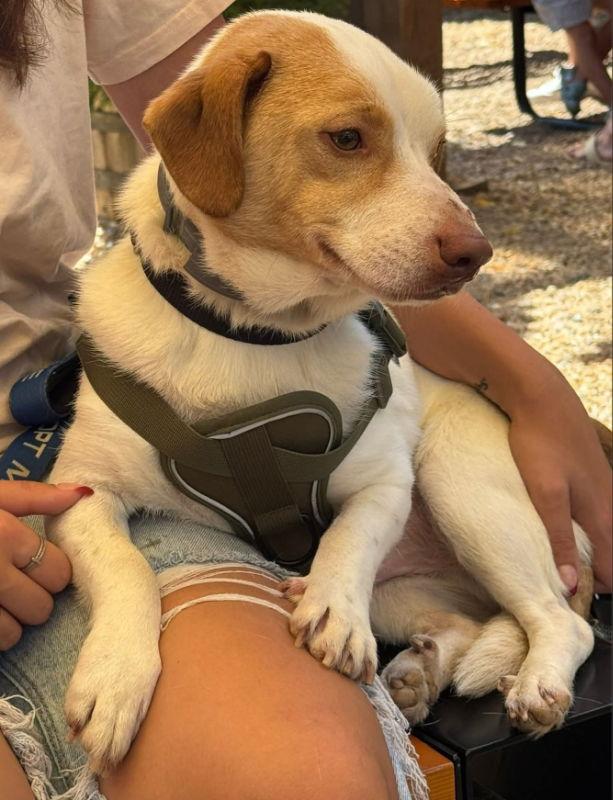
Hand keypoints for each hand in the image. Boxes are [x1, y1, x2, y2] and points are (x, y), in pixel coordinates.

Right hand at [0, 480, 92, 649]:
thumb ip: (35, 497)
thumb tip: (83, 493)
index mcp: (4, 534)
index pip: (57, 571)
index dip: (50, 572)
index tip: (33, 566)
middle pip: (41, 606)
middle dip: (32, 599)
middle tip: (15, 587)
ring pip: (14, 632)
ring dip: (11, 623)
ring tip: (0, 604)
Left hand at [508, 376, 611, 593]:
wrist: (541, 397)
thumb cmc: (540, 444)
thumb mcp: (546, 495)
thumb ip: (560, 539)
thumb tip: (571, 585)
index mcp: (602, 515)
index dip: (599, 593)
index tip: (579, 611)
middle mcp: (609, 505)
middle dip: (598, 576)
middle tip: (574, 596)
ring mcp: (603, 488)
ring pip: (606, 534)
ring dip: (594, 554)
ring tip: (572, 572)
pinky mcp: (590, 476)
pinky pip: (597, 515)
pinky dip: (589, 532)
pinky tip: (571, 535)